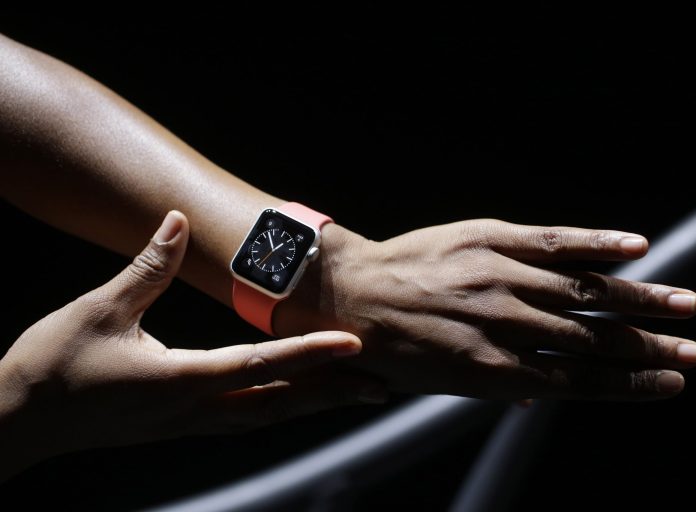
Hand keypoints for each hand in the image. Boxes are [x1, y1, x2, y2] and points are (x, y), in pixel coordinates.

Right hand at [0, 212, 385, 479]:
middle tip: (380, 384)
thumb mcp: (99, 309)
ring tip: (350, 395)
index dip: (312, 351)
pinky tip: (292, 401)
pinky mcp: (179, 426)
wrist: (19, 420)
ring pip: (266, 418)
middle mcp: (195, 410)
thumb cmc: (56, 365)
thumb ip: (146, 267)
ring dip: (311, 406)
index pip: (263, 365)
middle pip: (280, 404)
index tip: (354, 343)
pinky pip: (244, 421)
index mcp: (182, 380)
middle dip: (332, 394)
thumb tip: (174, 221)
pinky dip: (279, 410)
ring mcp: (189, 425)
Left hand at [276, 220, 695, 399]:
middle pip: (591, 338)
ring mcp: (498, 279)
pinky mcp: (488, 239)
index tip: (671, 384)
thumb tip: (544, 393)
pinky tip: (636, 245)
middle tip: (695, 351)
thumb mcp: (442, 382)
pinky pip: (550, 241)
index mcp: (492, 370)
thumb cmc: (394, 347)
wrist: (351, 294)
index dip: (629, 383)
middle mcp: (504, 325)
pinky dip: (595, 242)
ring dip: (639, 300)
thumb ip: (498, 384)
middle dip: (647, 347)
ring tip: (685, 305)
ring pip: (583, 291)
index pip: (579, 379)